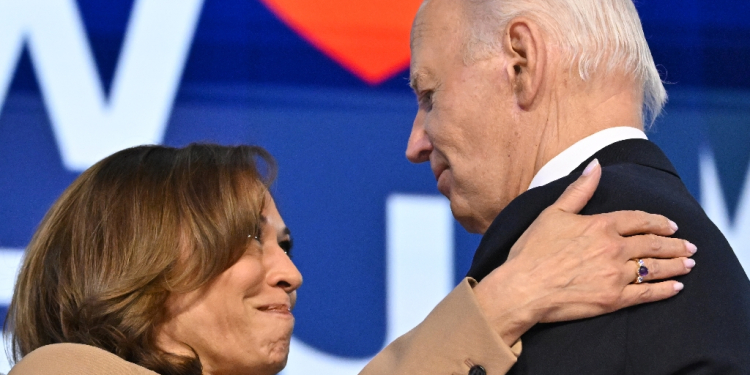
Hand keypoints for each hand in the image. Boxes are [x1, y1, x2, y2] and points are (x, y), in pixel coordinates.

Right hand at [473, 159, 695, 345]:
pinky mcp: (613, 299)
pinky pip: (647, 294)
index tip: (671, 225)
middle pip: (653, 243)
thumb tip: (596, 165)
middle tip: (690, 246)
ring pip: (654, 268)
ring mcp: (616, 275)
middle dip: (675, 244)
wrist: (523, 288)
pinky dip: (664, 290)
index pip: (638, 220)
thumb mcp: (553, 213)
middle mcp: (613, 249)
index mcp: (600, 226)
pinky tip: (676, 287)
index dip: (658, 221)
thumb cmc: (532, 251)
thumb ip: (579, 190)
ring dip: (675, 265)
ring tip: (689, 264)